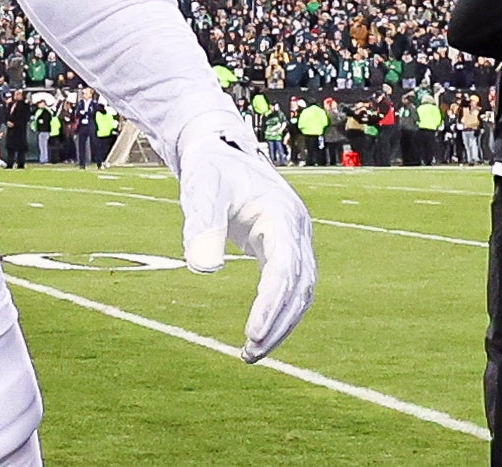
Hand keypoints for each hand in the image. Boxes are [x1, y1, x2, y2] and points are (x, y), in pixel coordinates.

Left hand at [177, 113, 317, 361]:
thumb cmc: (210, 168)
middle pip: (299, 286)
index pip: (285, 269)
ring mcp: (295, 239)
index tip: (252, 333)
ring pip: (300, 291)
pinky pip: (290, 285)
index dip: (271, 303)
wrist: (220, 148)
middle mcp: (297, 229)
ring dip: (281, 323)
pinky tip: (258, 332)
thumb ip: (202, 225)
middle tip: (250, 353)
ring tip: (251, 353)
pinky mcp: (285, 246)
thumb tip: (203, 270)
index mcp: (282, 214)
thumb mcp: (201, 189)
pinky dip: (278, 310)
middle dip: (278, 322)